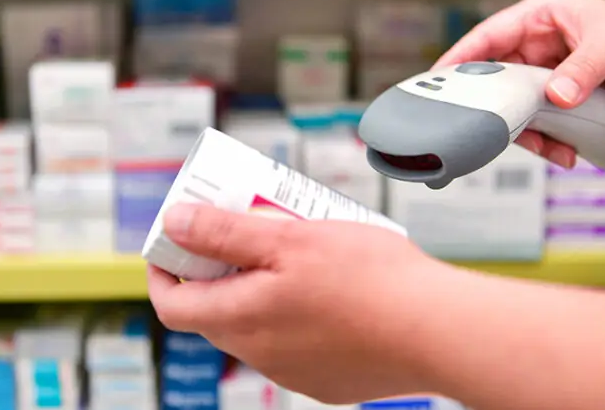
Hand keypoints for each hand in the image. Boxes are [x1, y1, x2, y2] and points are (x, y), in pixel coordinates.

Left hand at [148, 204, 438, 403]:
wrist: (439, 331)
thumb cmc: (368, 278)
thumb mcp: (289, 238)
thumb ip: (226, 233)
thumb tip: (175, 223)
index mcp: (243, 321)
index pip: (173, 306)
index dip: (165, 272)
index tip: (175, 243)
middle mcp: (261, 356)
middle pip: (216, 313)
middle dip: (218, 272)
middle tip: (242, 232)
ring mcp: (295, 373)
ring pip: (258, 327)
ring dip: (259, 292)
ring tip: (292, 252)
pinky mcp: (329, 381)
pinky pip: (294, 345)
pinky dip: (294, 315)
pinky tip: (328, 289)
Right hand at [434, 0, 604, 167]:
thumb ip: (581, 70)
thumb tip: (554, 95)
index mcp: (541, 16)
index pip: (488, 36)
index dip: (459, 58)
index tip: (437, 80)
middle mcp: (539, 44)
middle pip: (496, 78)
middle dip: (499, 108)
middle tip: (491, 130)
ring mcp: (547, 74)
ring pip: (515, 107)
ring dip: (527, 133)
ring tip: (550, 149)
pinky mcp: (559, 101)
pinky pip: (537, 124)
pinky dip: (547, 142)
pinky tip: (564, 152)